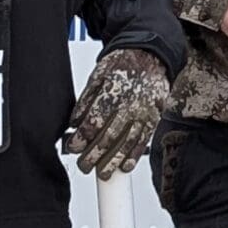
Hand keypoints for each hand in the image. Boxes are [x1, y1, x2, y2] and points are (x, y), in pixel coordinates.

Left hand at [67, 48, 172, 176]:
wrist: (151, 54)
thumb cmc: (123, 63)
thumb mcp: (98, 75)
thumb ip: (86, 99)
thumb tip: (74, 122)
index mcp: (113, 93)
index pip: (93, 123)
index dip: (81, 139)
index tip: (73, 147)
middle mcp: (130, 105)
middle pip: (109, 137)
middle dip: (94, 155)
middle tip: (84, 166)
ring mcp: (144, 113)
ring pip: (127, 143)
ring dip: (114, 161)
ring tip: (103, 173)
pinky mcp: (154, 118)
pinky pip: (144, 140)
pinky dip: (134, 155)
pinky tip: (125, 166)